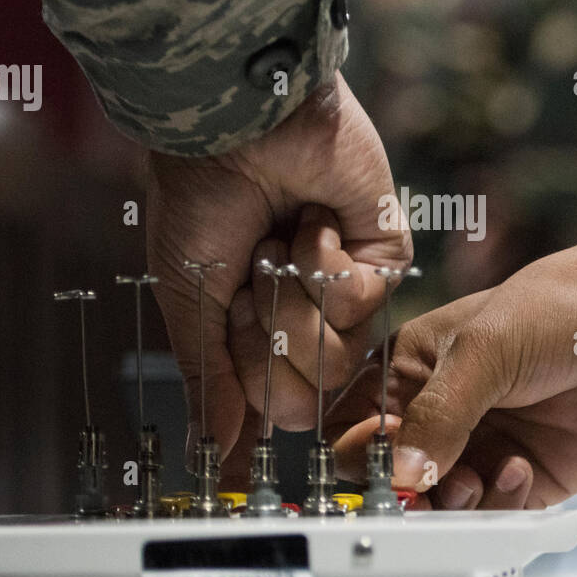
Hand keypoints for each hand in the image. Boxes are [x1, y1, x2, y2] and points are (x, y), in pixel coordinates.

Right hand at [146, 72, 412, 478]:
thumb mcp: (189, 296)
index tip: (229, 328)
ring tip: (278, 245)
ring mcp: (351, 291)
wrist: (233, 126)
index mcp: (262, 330)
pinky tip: (313, 218)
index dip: (249, 383)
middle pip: (309, 394)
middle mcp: (310, 318)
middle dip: (267, 341)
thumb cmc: (200, 197)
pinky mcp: (386, 258)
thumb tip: (215, 450)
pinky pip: (362, 301)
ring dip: (292, 299)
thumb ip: (209, 377)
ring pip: (338, 355)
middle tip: (250, 280)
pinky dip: (322, 257)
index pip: (276, 408)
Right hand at [325, 246, 576, 509]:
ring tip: (485, 474)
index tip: (390, 462)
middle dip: (411, 492)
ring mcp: (474, 451)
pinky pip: (490, 518)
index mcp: (406, 373)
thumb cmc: (555, 310)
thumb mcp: (483, 351)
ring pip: (439, 509)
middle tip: (436, 485)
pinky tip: (520, 468)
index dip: (365, 453)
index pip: (355, 429)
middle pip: (393, 481)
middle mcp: (435, 418)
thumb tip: (404, 472)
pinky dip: (501, 505)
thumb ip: (439, 414)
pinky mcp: (516, 480)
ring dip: (458, 503)